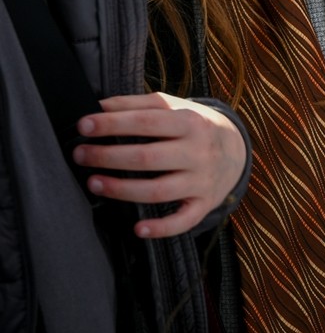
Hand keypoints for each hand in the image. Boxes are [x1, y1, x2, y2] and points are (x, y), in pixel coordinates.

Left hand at [74, 93, 246, 238]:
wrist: (237, 149)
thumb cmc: (195, 126)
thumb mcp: (174, 107)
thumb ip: (138, 104)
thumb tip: (100, 106)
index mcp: (191, 122)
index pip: (147, 122)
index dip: (113, 124)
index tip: (84, 125)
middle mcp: (198, 151)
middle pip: (147, 157)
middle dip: (107, 157)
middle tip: (79, 155)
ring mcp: (202, 180)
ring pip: (158, 191)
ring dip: (121, 190)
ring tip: (93, 183)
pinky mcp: (203, 204)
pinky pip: (183, 221)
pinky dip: (160, 228)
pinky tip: (137, 228)